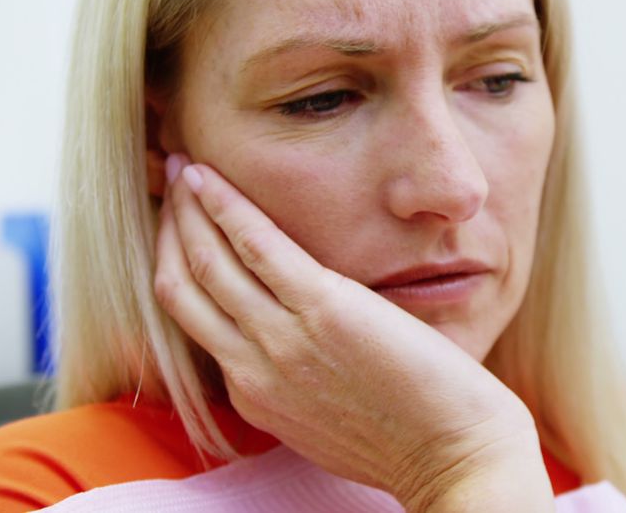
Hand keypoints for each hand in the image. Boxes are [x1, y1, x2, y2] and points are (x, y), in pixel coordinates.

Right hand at [153, 154, 553, 510]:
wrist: (455, 458)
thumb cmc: (411, 437)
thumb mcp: (331, 418)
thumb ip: (301, 378)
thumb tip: (303, 340)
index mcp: (256, 395)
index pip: (196, 323)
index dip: (179, 268)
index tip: (181, 231)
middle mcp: (254, 370)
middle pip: (184, 289)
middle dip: (170, 231)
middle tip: (170, 185)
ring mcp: (283, 341)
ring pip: (208, 263)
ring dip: (189, 210)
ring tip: (185, 167)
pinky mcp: (323, 310)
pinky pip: (256, 246)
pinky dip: (225, 207)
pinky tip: (211, 179)